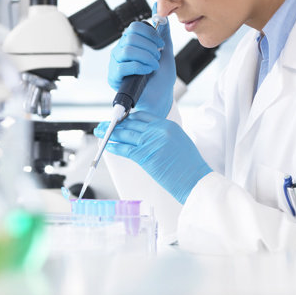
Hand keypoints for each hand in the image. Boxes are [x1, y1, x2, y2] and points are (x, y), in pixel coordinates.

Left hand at [94, 111, 211, 204]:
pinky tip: (107, 145)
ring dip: (110, 133)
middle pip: (131, 123)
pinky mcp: (144, 156)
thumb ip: (163, 135)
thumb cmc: (189, 165)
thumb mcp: (179, 140)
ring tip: (100, 132)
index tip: (120, 120)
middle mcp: (157, 130)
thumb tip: (147, 136)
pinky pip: (124, 149)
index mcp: (167, 125)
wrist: (195, 179)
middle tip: (105, 125)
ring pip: (125, 134)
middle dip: (115, 124)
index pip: (142, 116)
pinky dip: (114, 146)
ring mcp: (150, 142)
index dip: (128, 118)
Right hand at [108, 4, 175, 117]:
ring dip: (146, 57)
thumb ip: (162, 31)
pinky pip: (123, 66)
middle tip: (157, 57)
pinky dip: (140, 67)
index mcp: (131, 42)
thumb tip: (159, 9)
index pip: (134, 27)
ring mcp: (116, 63)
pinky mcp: (114, 77)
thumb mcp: (165, 50)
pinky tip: (147, 71)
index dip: (150, 34)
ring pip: (128, 50)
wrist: (161, 97)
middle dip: (150, 47)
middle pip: (131, 37)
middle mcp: (121, 50)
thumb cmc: (161, 77)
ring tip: (153, 66)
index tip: (160, 45)